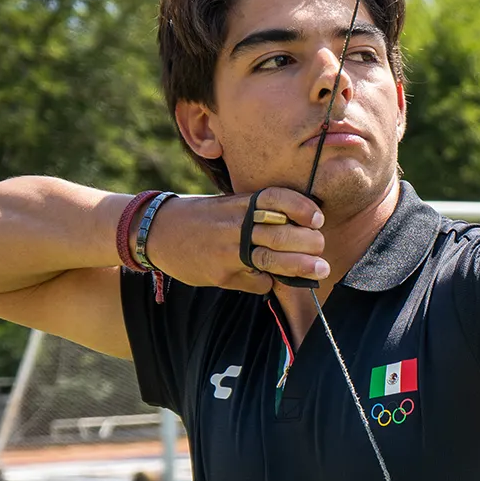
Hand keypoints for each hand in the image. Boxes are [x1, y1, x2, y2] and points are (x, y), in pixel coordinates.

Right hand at [144, 189, 328, 293]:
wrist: (158, 232)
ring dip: (300, 267)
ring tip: (319, 270)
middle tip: (321, 248)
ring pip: (272, 260)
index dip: (302, 208)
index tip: (318, 219)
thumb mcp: (228, 204)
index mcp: (239, 202)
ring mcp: (227, 250)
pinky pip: (256, 282)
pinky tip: (271, 279)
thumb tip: (300, 225)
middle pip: (281, 233)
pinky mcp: (221, 274)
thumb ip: (258, 212)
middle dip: (308, 243)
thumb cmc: (203, 218)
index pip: (277, 198)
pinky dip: (268, 282)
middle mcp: (235, 224)